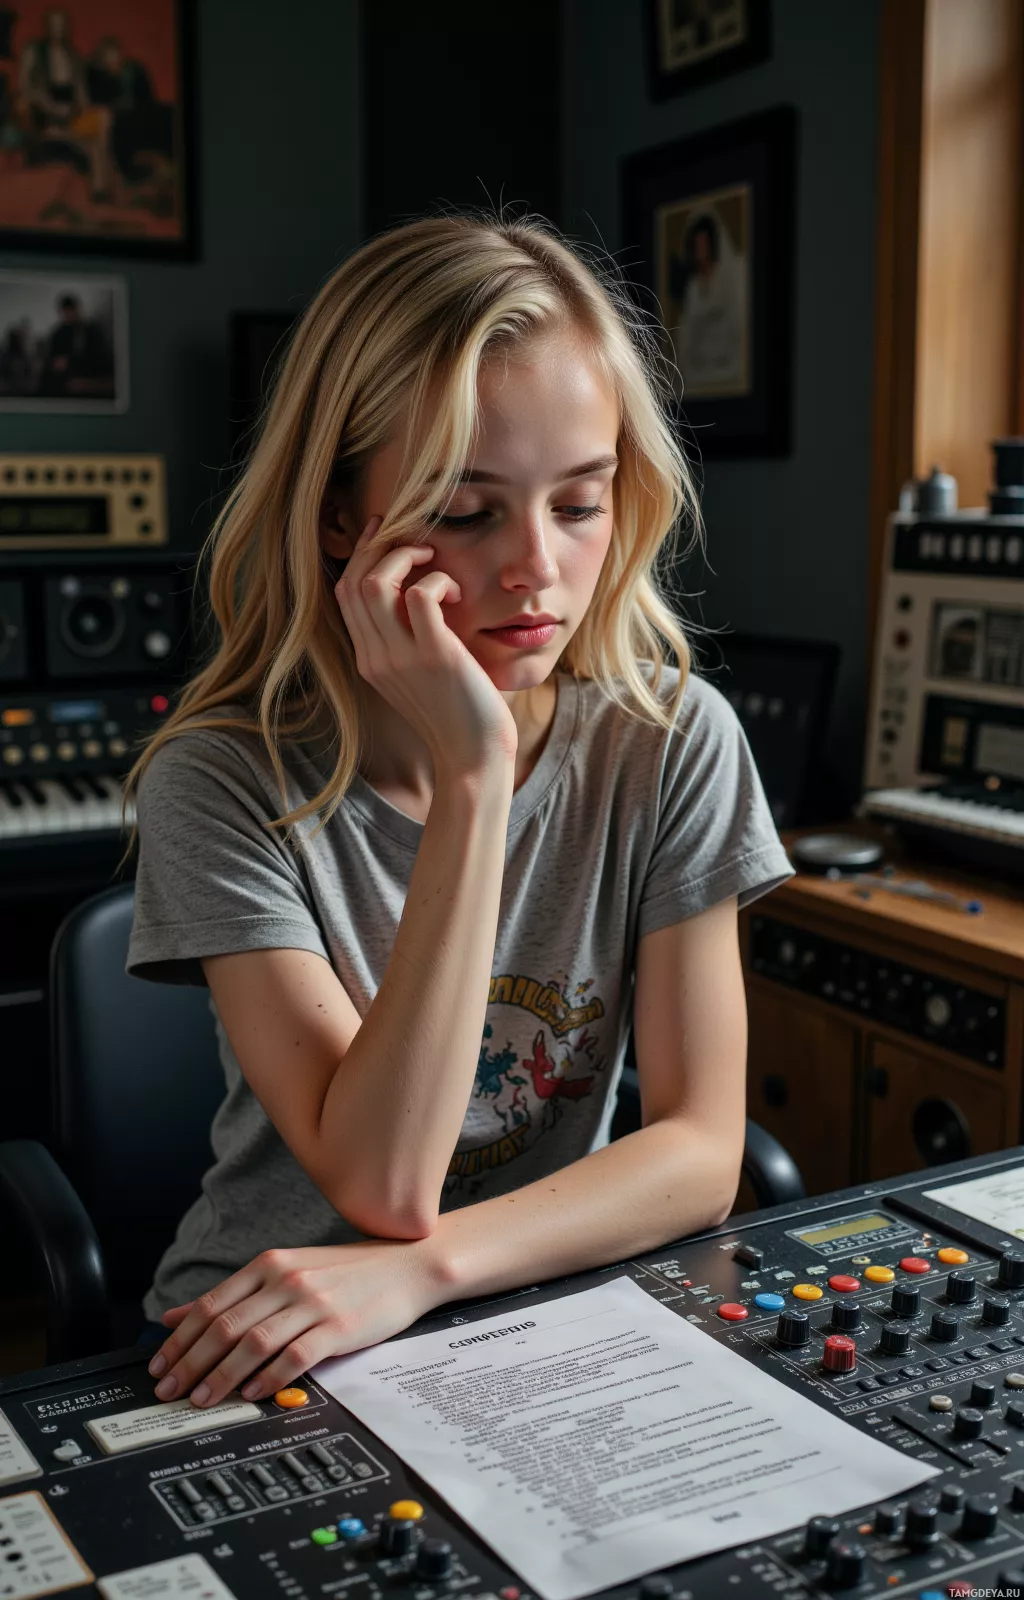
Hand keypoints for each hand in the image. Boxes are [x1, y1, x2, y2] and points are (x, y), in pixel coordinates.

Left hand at [147, 1238, 444, 1409]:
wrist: (406, 1265)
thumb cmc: (346, 1273)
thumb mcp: (287, 1271)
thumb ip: (234, 1294)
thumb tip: (178, 1315)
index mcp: (269, 1265)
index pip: (211, 1305)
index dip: (180, 1340)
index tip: (159, 1368)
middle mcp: (286, 1279)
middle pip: (225, 1326)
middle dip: (190, 1363)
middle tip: (168, 1392)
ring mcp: (312, 1302)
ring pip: (253, 1343)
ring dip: (221, 1376)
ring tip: (201, 1400)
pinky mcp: (338, 1326)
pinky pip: (294, 1355)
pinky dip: (268, 1377)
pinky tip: (252, 1393)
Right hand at [333, 514, 518, 779]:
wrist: (472, 758)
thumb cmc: (458, 715)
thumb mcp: (420, 676)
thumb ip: (409, 641)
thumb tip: (420, 598)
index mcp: (369, 660)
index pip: (346, 594)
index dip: (362, 556)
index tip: (383, 534)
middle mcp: (376, 657)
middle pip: (354, 582)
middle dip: (381, 547)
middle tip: (417, 542)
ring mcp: (402, 657)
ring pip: (376, 583)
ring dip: (405, 557)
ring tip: (434, 561)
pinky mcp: (436, 656)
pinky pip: (421, 595)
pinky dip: (439, 580)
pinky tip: (457, 595)